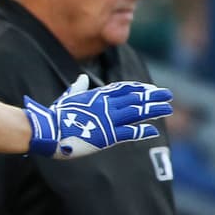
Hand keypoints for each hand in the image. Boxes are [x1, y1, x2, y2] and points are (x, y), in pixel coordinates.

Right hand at [24, 73, 171, 158]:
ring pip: (137, 112)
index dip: (138, 89)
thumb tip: (81, 79)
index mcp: (95, 96)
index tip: (150, 89)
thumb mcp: (66, 98)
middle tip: (167, 95)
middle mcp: (105, 105)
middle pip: (134, 98)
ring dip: (153, 110)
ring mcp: (107, 119)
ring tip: (167, 109)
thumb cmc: (53, 116)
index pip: (122, 89)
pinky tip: (153, 130)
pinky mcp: (106, 135)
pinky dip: (142, 131)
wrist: (46, 130)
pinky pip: (129, 132)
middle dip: (152, 96)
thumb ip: (77, 89)